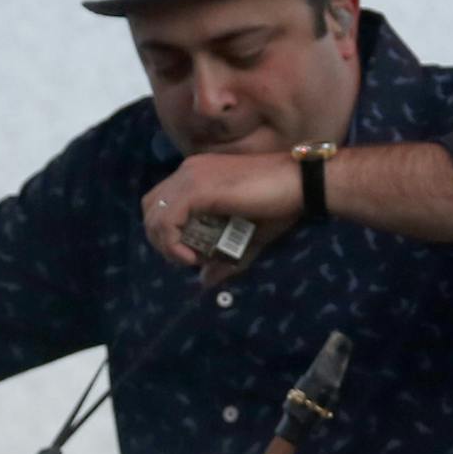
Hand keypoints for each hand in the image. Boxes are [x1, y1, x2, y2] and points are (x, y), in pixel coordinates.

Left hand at [142, 152, 301, 279]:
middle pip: (150, 207)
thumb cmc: (281, 205)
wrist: (302, 183)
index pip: (161, 202)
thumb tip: (206, 282)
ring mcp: (191, 178)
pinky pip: (168, 221)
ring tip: (190, 260)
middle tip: (186, 258)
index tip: (192, 253)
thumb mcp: (248, 237)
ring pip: (154, 215)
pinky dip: (173, 244)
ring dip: (166, 244)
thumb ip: (224, 257)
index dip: (168, 232)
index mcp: (197, 175)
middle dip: (161, 239)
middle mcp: (188, 171)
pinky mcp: (198, 190)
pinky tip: (192, 257)